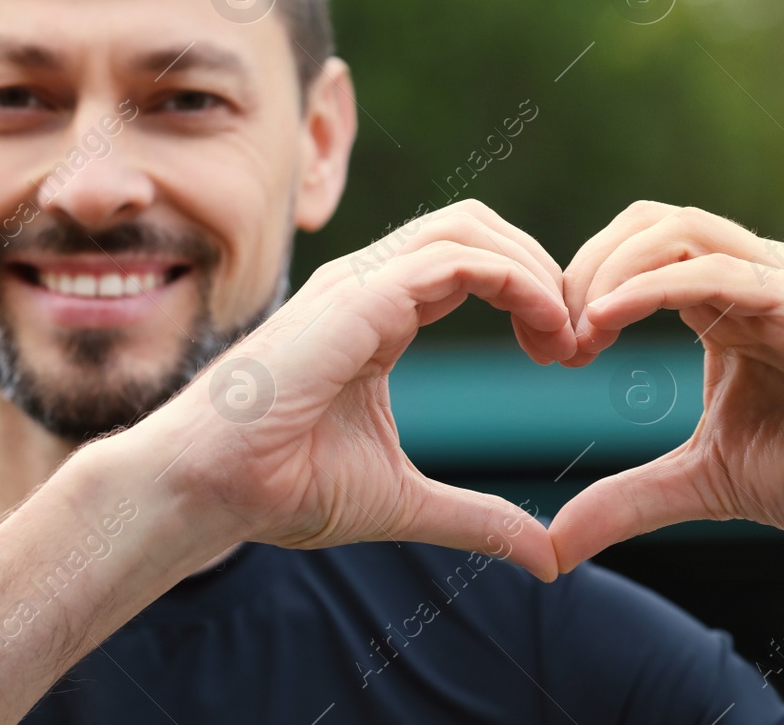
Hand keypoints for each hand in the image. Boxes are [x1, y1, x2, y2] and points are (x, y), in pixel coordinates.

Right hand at [131, 200, 576, 579]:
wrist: (206, 490)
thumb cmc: (278, 488)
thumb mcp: (404, 502)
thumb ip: (476, 517)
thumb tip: (546, 556)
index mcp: (377, 313)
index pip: (467, 262)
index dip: (528, 293)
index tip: (563, 355)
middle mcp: (368, 285)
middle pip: (475, 226)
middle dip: (540, 268)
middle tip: (577, 340)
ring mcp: (359, 283)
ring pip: (469, 226)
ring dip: (534, 270)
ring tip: (565, 335)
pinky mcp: (357, 297)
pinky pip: (455, 259)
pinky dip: (515, 281)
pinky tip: (545, 330)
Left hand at [549, 201, 783, 570]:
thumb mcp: (703, 482)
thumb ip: (630, 500)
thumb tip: (555, 545)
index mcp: (725, 299)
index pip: (637, 249)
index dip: (581, 285)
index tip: (546, 353)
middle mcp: (752, 274)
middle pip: (648, 220)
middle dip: (586, 265)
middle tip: (552, 335)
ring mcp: (783, 280)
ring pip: (679, 228)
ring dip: (612, 268)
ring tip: (578, 327)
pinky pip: (719, 270)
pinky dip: (654, 284)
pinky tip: (608, 319)